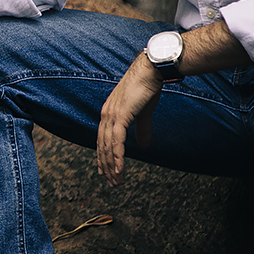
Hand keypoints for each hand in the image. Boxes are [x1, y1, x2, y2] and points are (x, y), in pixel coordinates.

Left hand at [96, 53, 162, 185]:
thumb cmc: (147, 89)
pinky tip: (119, 168)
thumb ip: (142, 129)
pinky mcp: (120, 115)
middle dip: (106, 165)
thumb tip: (144, 146)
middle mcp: (106, 115)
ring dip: (111, 165)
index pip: (103, 140)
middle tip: (111, 182)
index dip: (104, 156)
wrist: (150, 71)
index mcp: (109, 114)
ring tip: (115, 180)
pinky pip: (117, 140)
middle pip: (103, 145)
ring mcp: (112, 115)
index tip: (105, 171)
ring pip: (108, 146)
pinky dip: (117, 155)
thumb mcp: (143, 113)